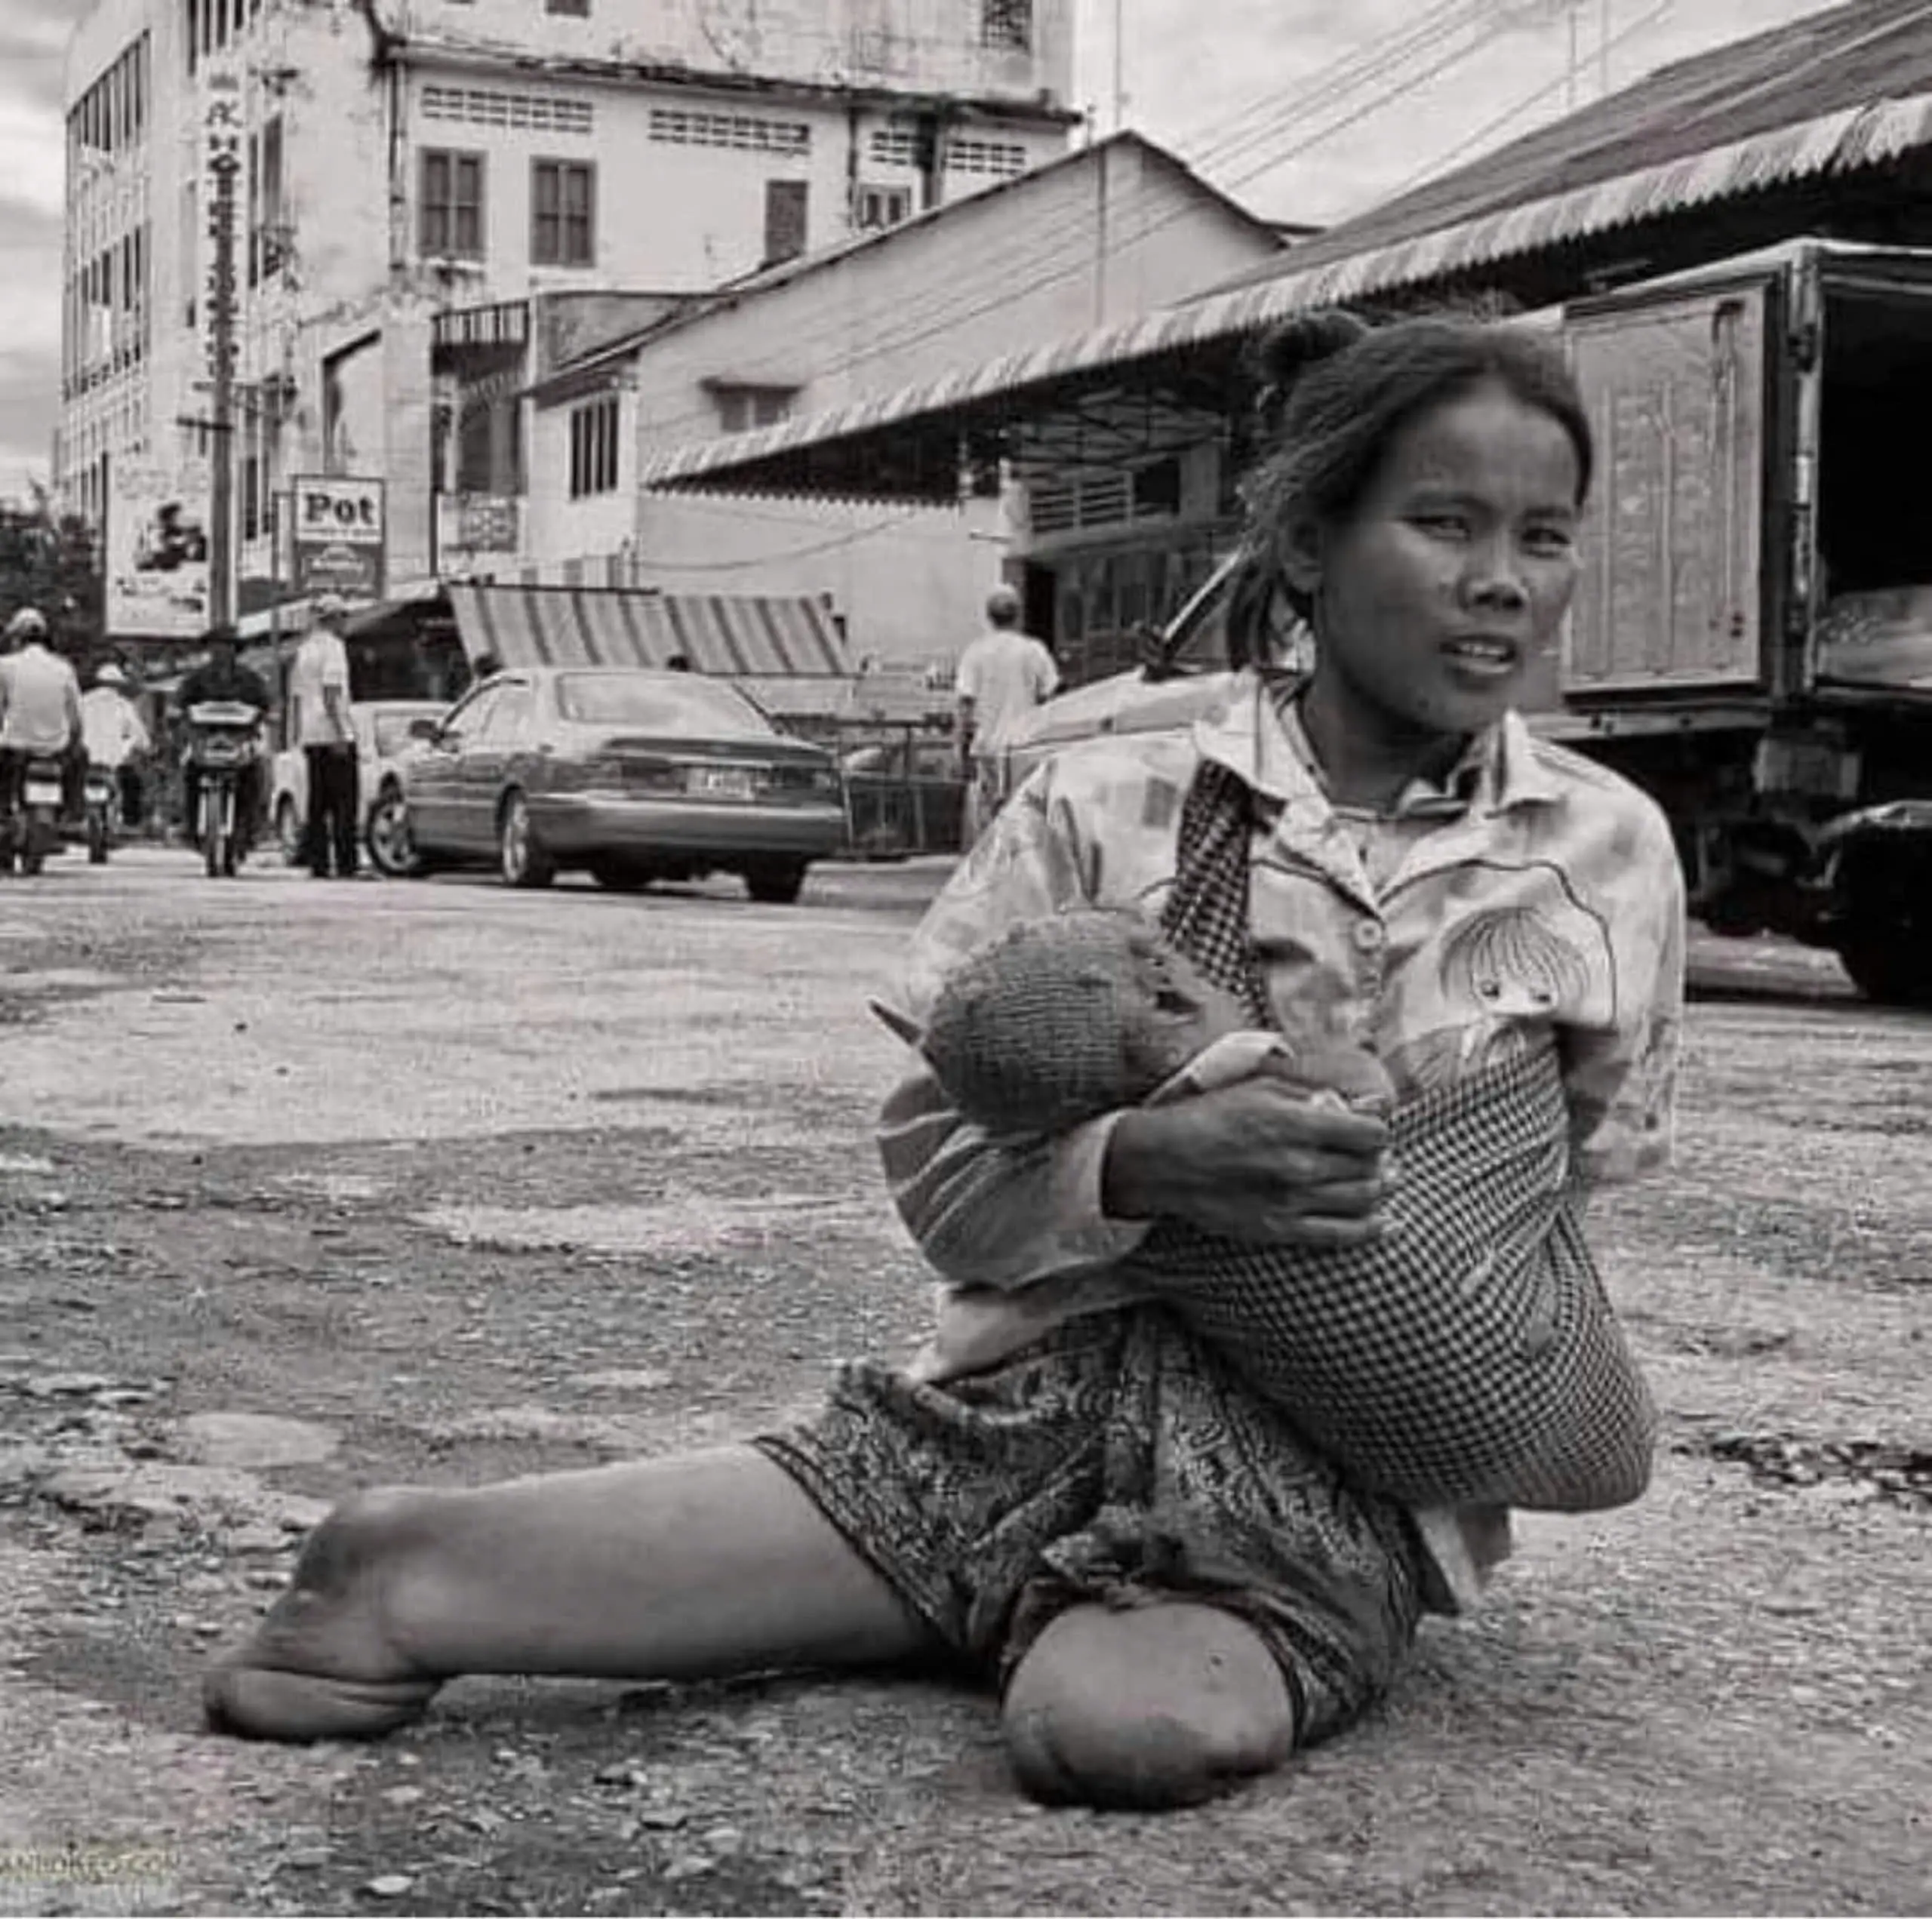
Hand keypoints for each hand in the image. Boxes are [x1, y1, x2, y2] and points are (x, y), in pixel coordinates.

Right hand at [1103, 1077, 1390, 1246]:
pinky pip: (1341, 1234)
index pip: (1371, 1132)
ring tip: (1383, 1179)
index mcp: (1296, 1124)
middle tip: (1376, 1154)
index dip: (1378, 1128)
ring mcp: (1292, 1201)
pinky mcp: (1281, 1229)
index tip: (1372, 1127)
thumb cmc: (1212, 1116)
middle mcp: (1300, 1165)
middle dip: (1381, 1158)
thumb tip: (1366, 1102)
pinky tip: (1386, 1222)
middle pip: (1370, 1166)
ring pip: (1363, 1199)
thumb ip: (1316, 1095)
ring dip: (1381, 1188)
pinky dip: (1371, 1230)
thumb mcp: (1263, 1088)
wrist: (1166, 1162)